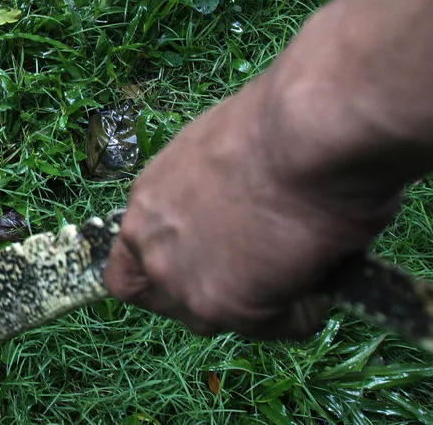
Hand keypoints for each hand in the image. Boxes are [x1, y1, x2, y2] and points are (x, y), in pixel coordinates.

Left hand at [104, 75, 399, 338]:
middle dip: (210, 295)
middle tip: (256, 276)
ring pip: (217, 319)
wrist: (305, 135)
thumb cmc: (276, 127)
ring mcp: (184, 283)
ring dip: (257, 304)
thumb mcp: (215, 156)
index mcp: (147, 203)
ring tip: (300, 266)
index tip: (193, 274)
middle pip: (168, 302)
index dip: (159, 278)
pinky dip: (306, 308)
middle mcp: (153, 246)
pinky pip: (277, 325)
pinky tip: (326, 269)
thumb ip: (204, 196)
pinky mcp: (229, 306)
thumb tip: (232, 213)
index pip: (127, 267)